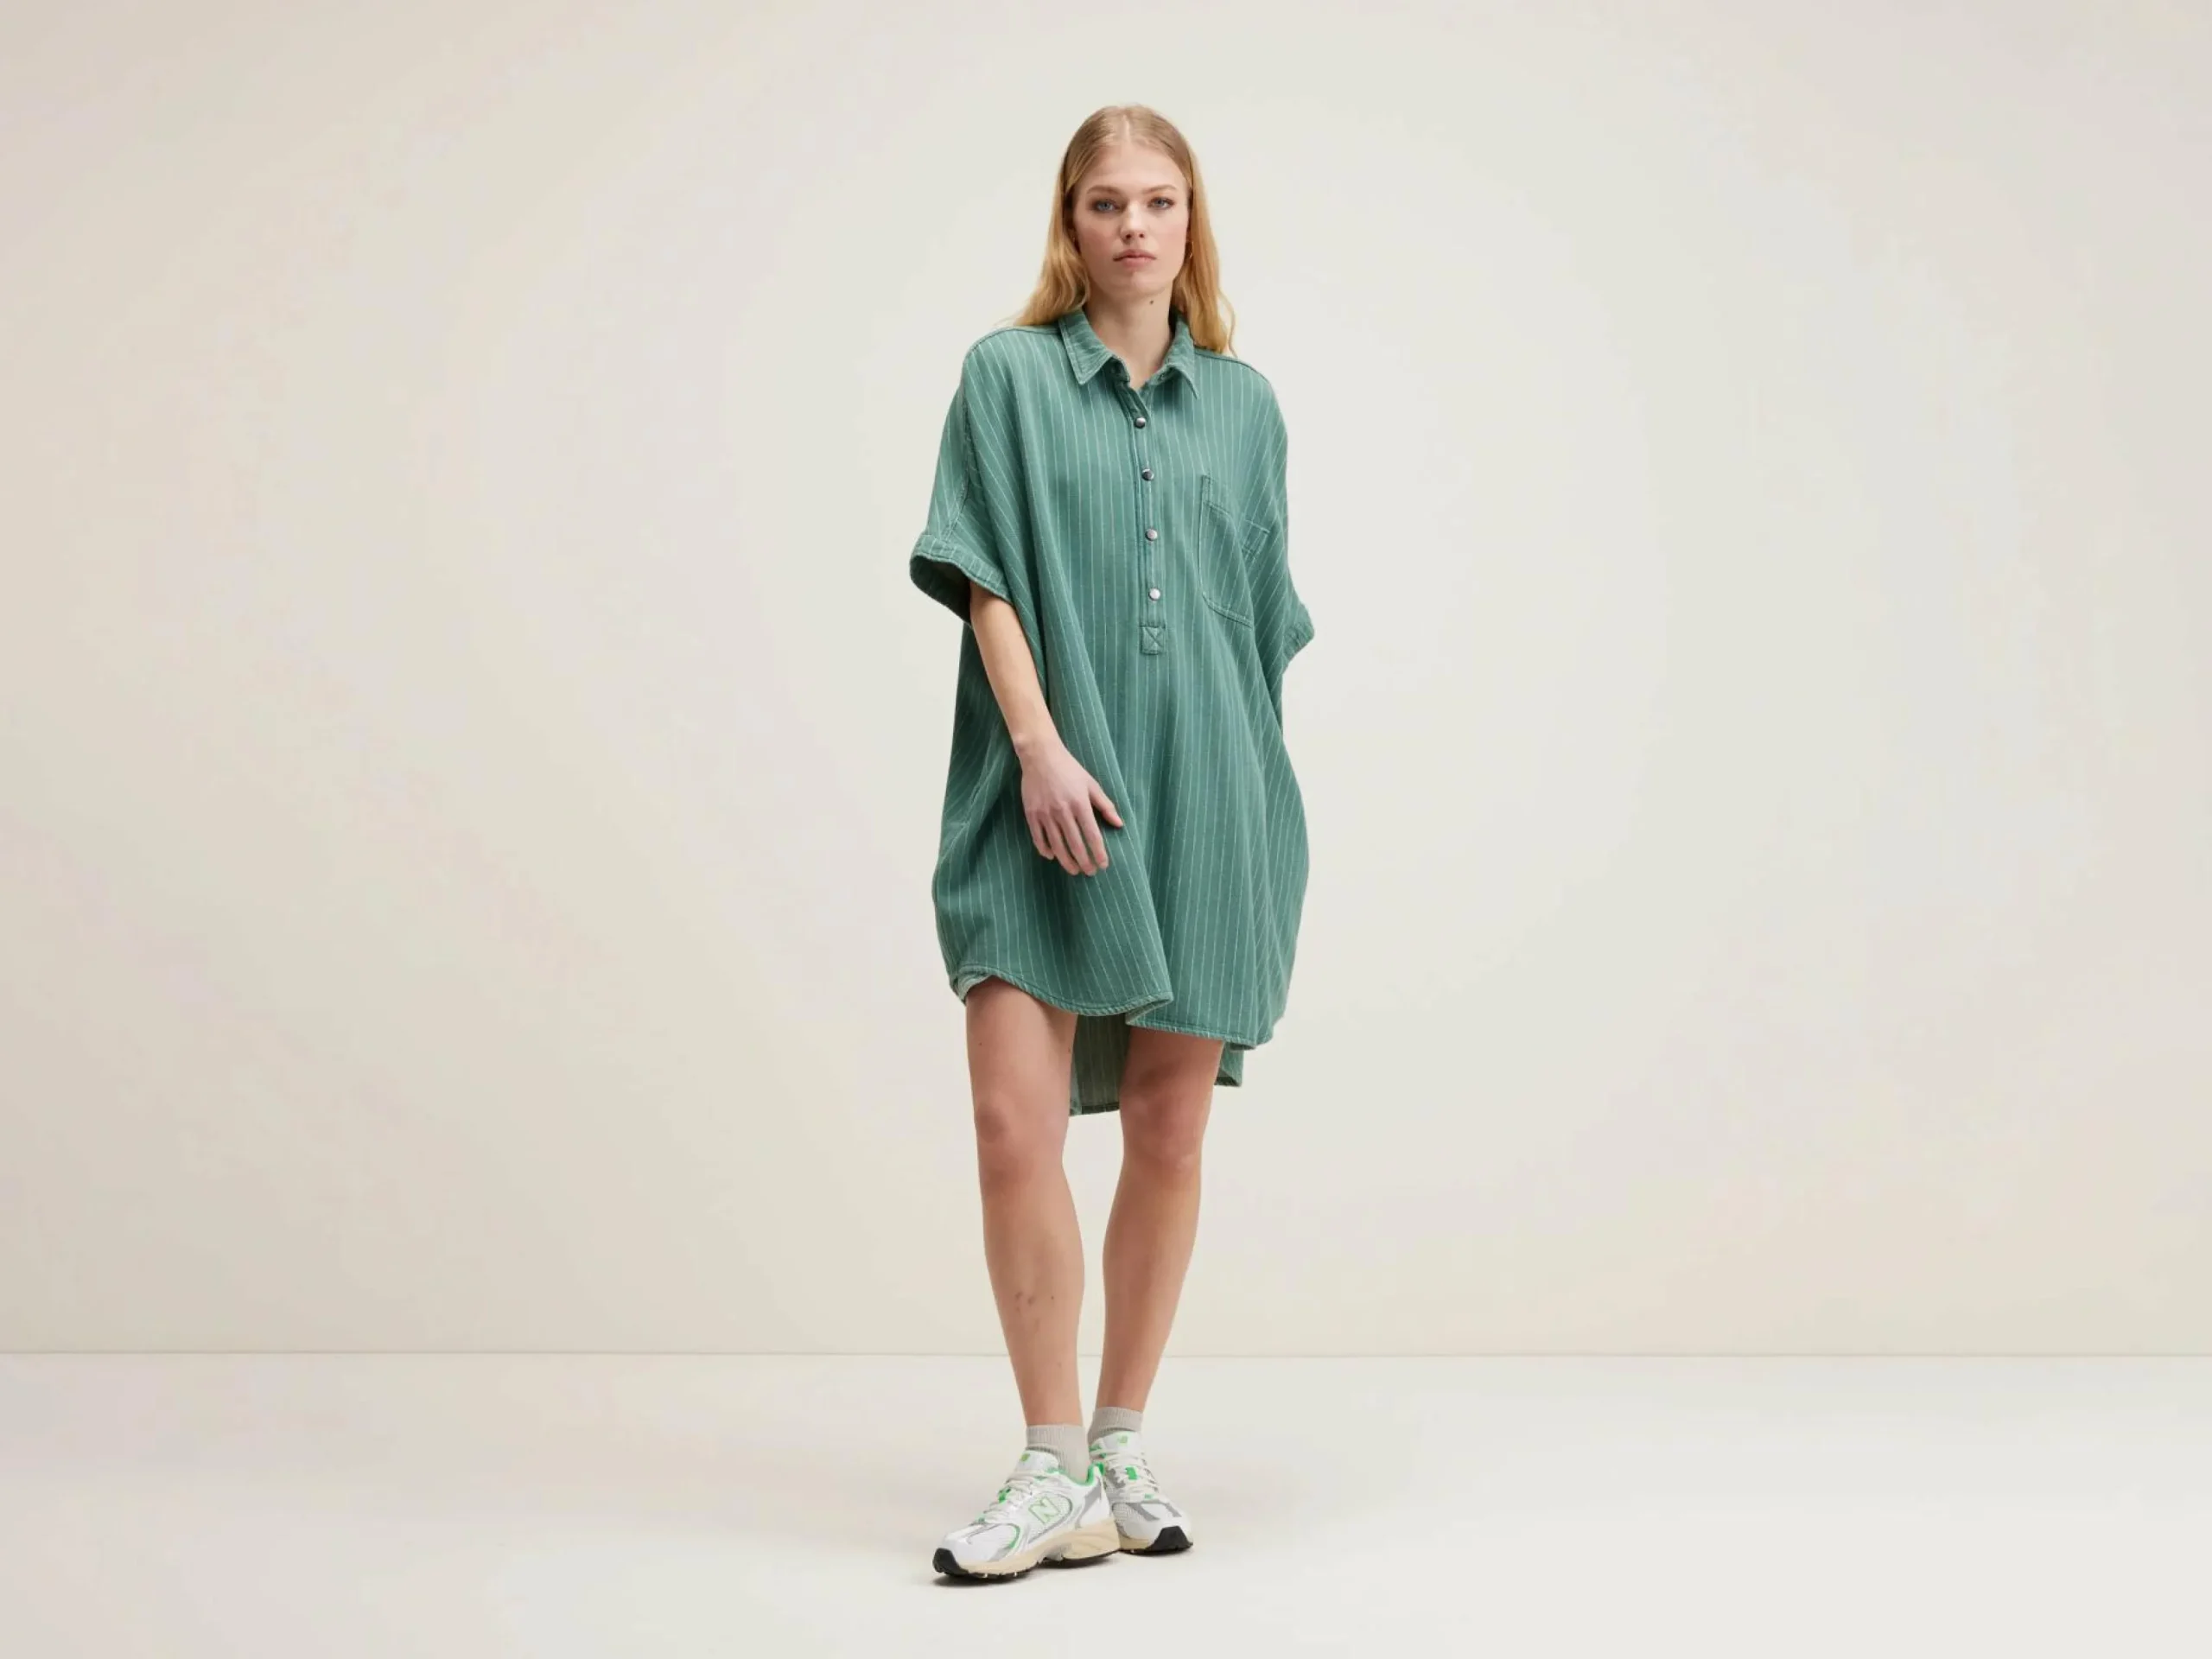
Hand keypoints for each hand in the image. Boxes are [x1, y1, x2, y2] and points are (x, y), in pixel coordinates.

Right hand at [1018, 739, 1122, 874]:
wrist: (1040, 756)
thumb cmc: (1069, 769)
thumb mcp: (1091, 784)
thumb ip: (1105, 806)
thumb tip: (1119, 824)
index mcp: (1080, 804)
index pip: (1092, 835)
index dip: (1099, 853)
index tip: (1103, 865)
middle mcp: (1063, 811)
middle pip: (1075, 845)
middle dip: (1084, 862)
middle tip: (1090, 872)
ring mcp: (1045, 814)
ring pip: (1057, 846)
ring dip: (1066, 861)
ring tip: (1074, 870)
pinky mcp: (1031, 814)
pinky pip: (1038, 838)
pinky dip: (1045, 850)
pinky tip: (1052, 857)